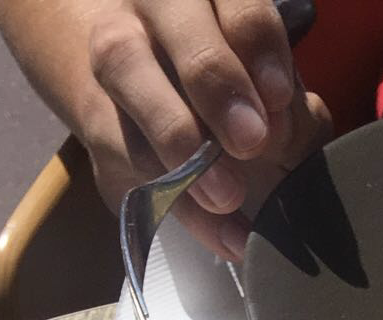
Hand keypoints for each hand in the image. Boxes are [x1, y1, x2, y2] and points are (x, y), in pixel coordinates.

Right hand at [80, 0, 328, 258]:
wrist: (148, 78)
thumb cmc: (230, 79)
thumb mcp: (269, 84)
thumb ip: (285, 100)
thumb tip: (286, 134)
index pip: (233, 1)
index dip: (257, 44)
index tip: (278, 96)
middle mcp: (154, 7)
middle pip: (175, 26)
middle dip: (215, 84)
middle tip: (250, 142)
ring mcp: (116, 52)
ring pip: (128, 75)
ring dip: (179, 144)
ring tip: (227, 196)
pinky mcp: (96, 117)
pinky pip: (124, 154)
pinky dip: (178, 202)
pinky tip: (224, 234)